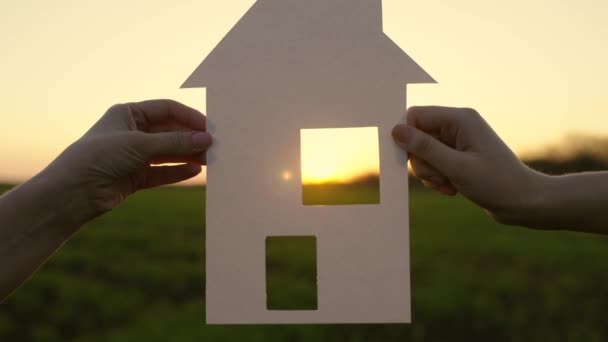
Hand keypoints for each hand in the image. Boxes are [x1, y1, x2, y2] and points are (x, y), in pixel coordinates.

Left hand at [44, 100, 211, 221]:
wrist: (73, 192)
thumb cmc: (99, 157)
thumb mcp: (140, 145)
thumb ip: (175, 142)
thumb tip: (206, 139)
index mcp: (128, 114)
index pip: (166, 110)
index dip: (189, 117)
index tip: (209, 127)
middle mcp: (132, 133)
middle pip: (169, 132)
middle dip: (190, 139)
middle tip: (213, 146)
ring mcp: (134, 155)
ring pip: (168, 153)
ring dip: (187, 155)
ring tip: (209, 160)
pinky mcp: (135, 177)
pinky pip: (162, 172)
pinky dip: (177, 171)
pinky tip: (194, 171)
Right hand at [392, 106, 545, 224]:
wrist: (524, 202)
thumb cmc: (496, 183)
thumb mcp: (455, 167)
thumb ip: (424, 148)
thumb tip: (396, 130)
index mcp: (459, 119)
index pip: (416, 116)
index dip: (407, 137)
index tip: (409, 159)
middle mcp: (458, 126)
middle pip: (417, 137)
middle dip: (422, 161)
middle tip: (441, 176)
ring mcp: (458, 142)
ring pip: (423, 154)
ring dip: (430, 173)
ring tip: (449, 184)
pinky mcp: (458, 157)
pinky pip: (433, 164)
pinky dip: (437, 178)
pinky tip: (452, 189)